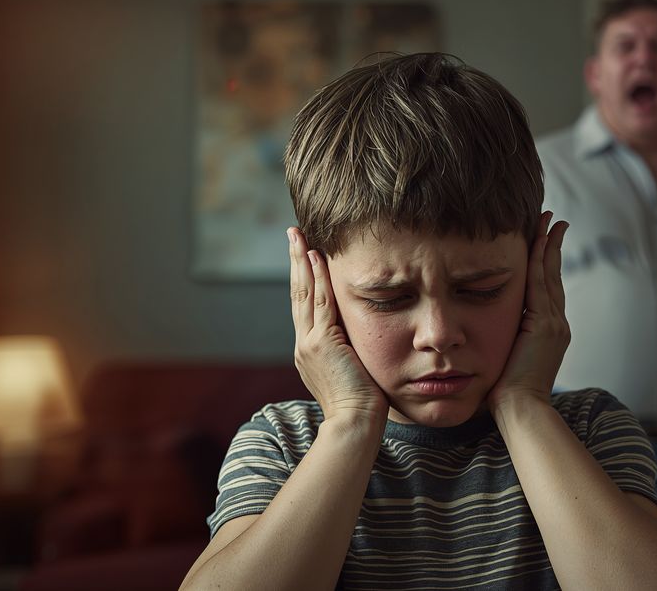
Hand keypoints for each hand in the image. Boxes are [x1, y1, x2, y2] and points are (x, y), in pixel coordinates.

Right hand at [287, 228, 388, 422]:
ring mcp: (310, 342)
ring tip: (299, 236)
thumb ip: (350, 350)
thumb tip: (359, 336)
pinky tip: (317, 257)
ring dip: (302, 261)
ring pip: (304, 293)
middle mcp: (304, 343)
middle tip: (293, 233)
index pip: (305, 305)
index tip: (304, 253)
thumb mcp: (352, 371)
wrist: (356, 423)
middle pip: (297, 293)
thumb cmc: (363, 404)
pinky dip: (318, 278)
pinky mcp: (321, 343)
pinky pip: (320, 303)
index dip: (304, 278)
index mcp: (310, 350)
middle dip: (296, 262)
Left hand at [487, 212, 569, 412]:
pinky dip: (541, 260)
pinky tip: (538, 240)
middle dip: (551, 246)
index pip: (546, 289)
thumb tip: (483, 329)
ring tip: (548, 222)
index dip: (545, 263)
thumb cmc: (506, 393)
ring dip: (547, 245)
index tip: (543, 239)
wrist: (519, 409)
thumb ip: (504, 340)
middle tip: (551, 220)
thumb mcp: (505, 358)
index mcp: (547, 332)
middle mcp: (556, 324)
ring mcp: (553, 323)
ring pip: (550, 275)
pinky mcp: (545, 324)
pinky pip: (541, 284)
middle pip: (553, 276)